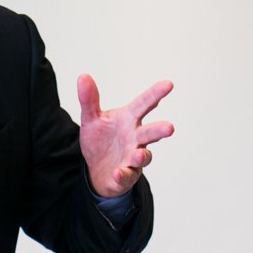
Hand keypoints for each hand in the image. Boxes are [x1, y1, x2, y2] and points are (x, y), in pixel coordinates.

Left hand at [76, 75, 174, 197]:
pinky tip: (118, 172)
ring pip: (143, 156)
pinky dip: (123, 174)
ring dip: (142, 156)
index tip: (169, 84)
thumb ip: (89, 100)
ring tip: (139, 155)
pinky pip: (127, 176)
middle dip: (159, 130)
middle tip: (170, 128)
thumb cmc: (101, 139)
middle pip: (150, 132)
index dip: (155, 94)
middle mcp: (135, 138)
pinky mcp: (126, 175)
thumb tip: (83, 76)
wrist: (97, 168)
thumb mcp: (91, 118)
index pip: (144, 104)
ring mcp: (133, 158)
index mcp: (128, 119)